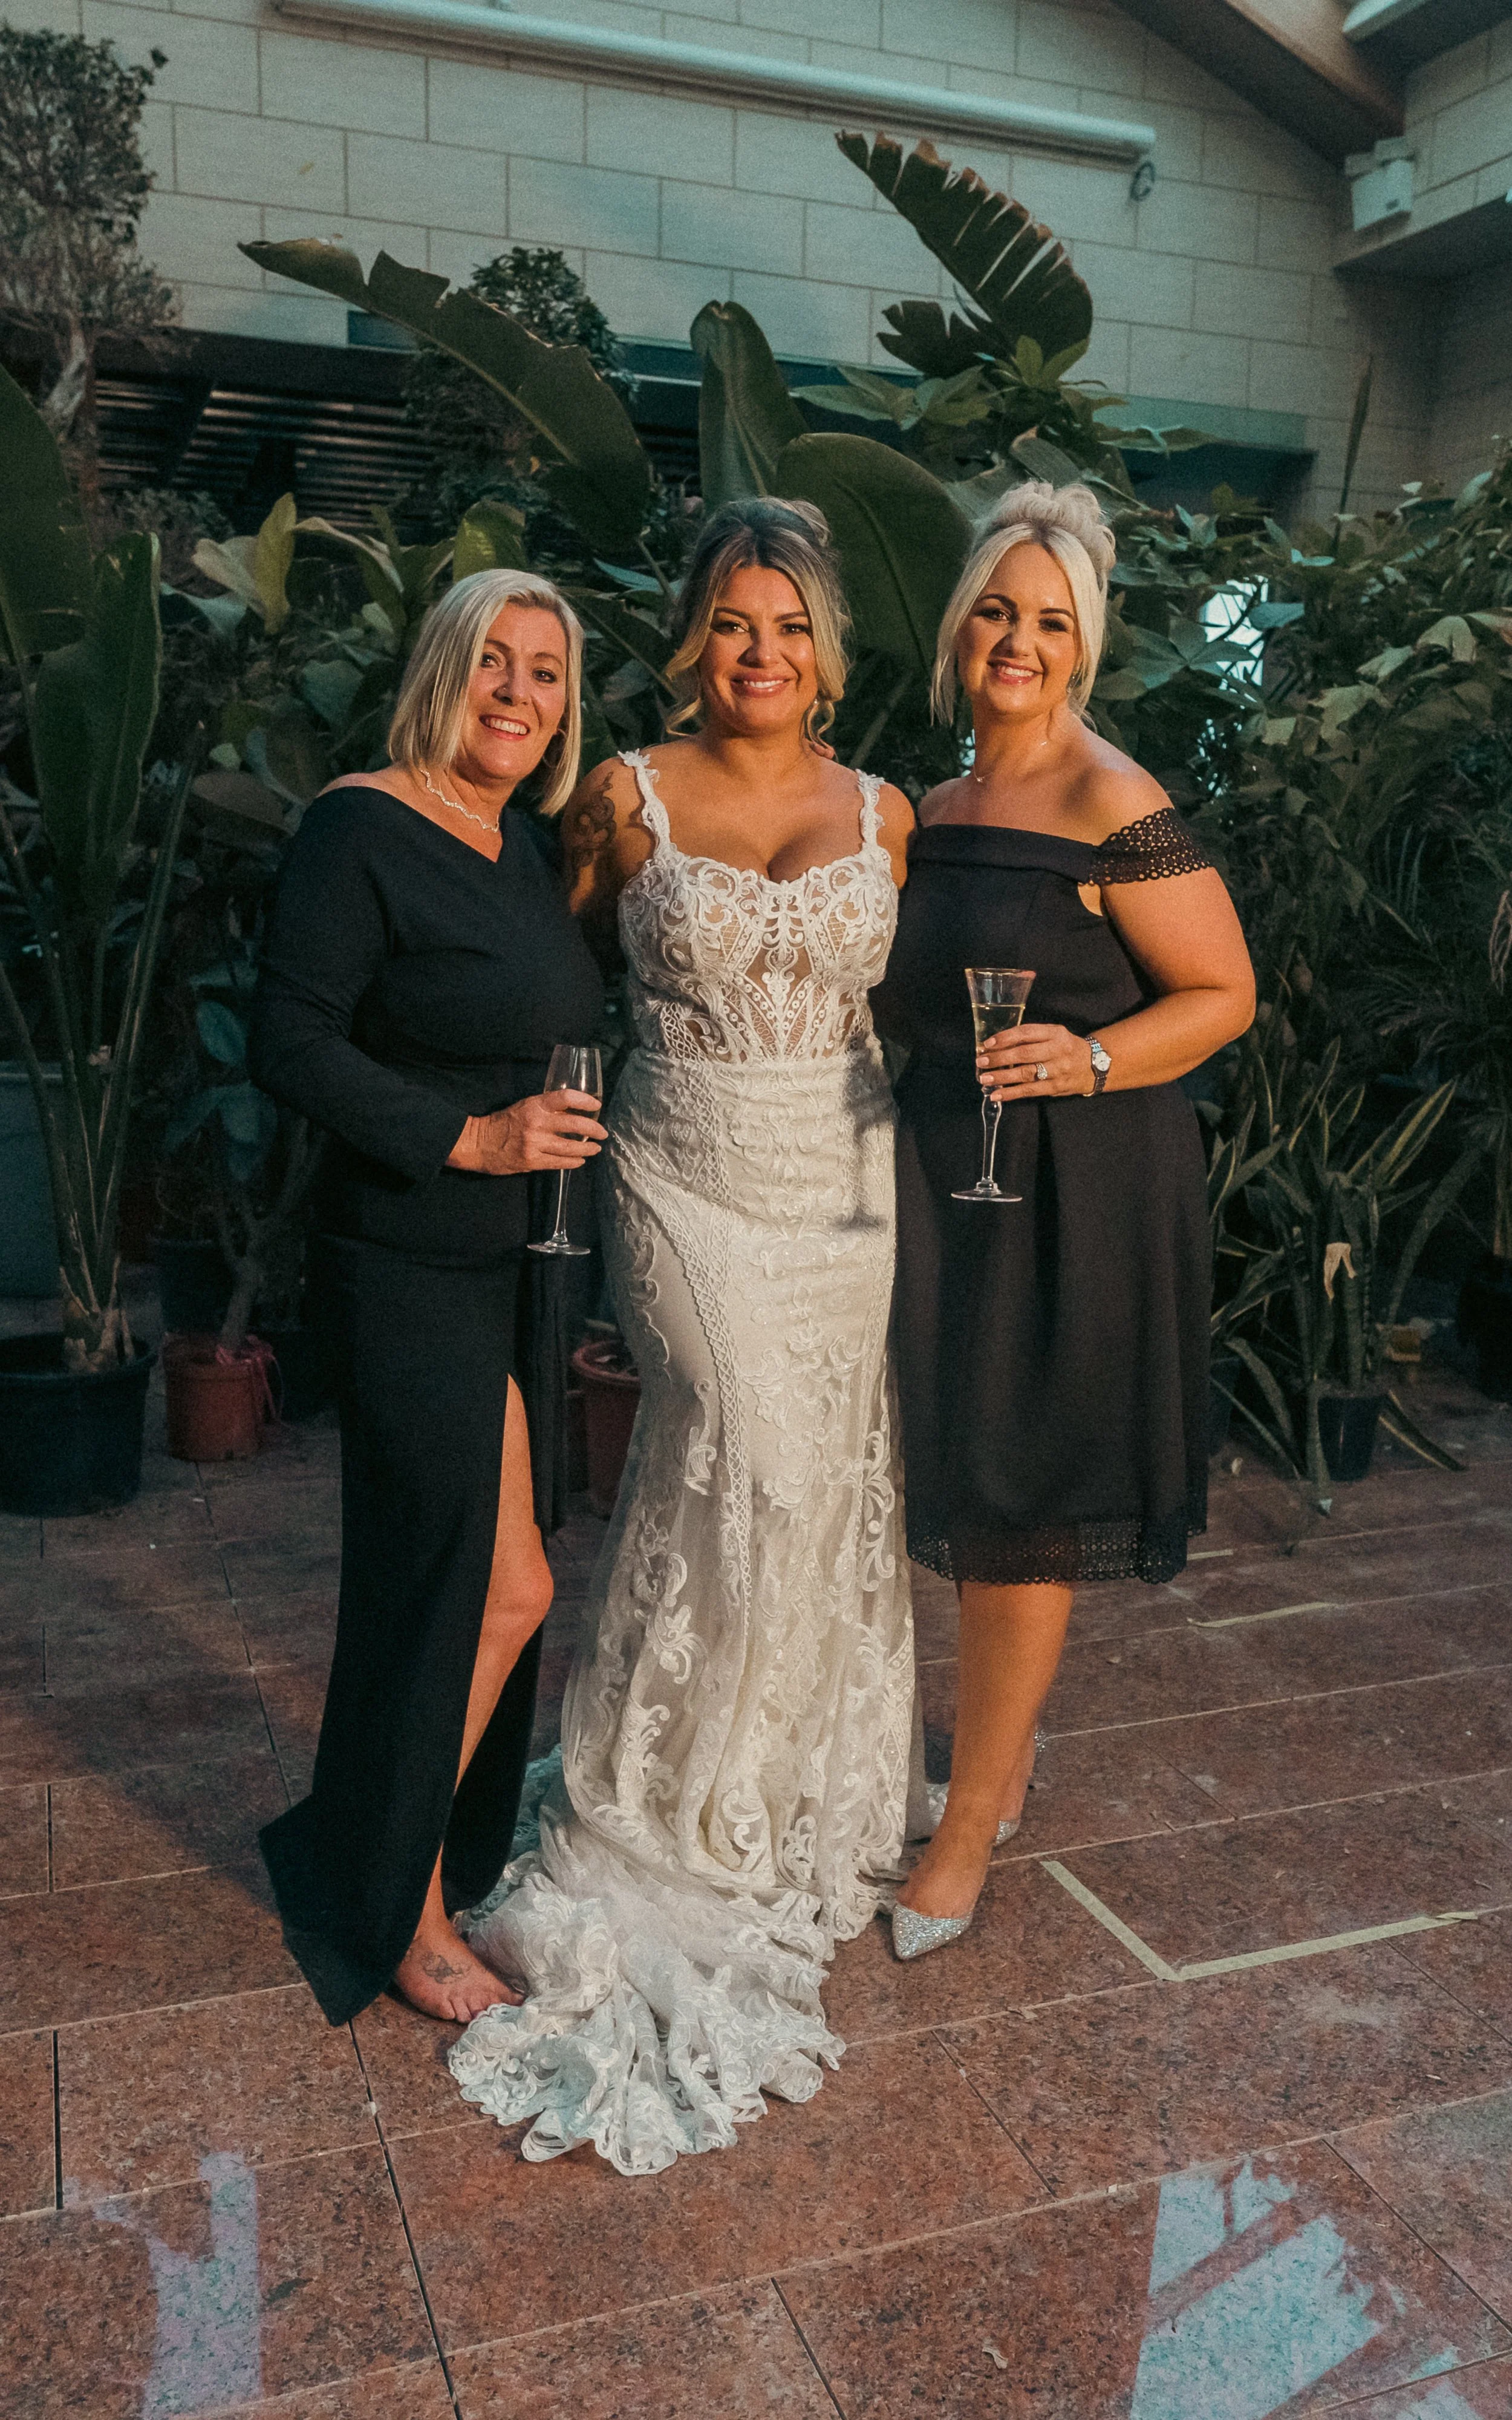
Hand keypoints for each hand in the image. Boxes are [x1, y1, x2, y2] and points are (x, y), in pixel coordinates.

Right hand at [448, 1088, 605, 1175]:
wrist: (480, 1143)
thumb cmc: (505, 1122)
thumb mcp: (525, 1106)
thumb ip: (547, 1108)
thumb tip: (575, 1110)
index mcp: (535, 1105)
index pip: (566, 1098)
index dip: (586, 1101)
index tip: (597, 1106)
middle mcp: (536, 1123)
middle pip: (575, 1125)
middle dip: (594, 1129)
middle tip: (602, 1133)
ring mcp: (534, 1144)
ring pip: (570, 1147)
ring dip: (587, 1149)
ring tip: (595, 1148)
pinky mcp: (532, 1162)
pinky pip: (560, 1163)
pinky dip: (574, 1162)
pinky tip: (580, 1160)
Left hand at [977, 1022, 1093, 1102]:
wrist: (1095, 1066)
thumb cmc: (1066, 1048)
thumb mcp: (1054, 1034)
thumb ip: (1031, 1037)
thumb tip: (998, 1044)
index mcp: (1056, 1033)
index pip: (1027, 1033)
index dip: (1006, 1037)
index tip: (988, 1043)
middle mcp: (1058, 1050)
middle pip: (1025, 1053)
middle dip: (1000, 1057)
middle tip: (981, 1061)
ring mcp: (1058, 1070)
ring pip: (1026, 1074)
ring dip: (1002, 1077)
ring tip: (985, 1079)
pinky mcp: (1056, 1088)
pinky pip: (1030, 1091)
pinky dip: (1012, 1094)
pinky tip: (997, 1095)